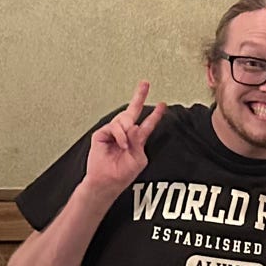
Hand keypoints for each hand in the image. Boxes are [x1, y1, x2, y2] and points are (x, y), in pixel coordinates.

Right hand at [83, 82, 165, 201]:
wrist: (107, 182)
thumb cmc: (122, 174)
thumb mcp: (139, 158)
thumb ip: (139, 142)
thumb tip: (134, 126)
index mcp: (137, 140)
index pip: (147, 124)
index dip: (155, 115)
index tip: (163, 104)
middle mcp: (125, 133)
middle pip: (133, 111)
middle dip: (139, 96)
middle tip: (145, 83)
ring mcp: (113, 133)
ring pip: (124, 120)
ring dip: (127, 131)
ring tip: (125, 144)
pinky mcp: (102, 133)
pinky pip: (114, 127)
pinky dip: (120, 135)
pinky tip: (121, 144)